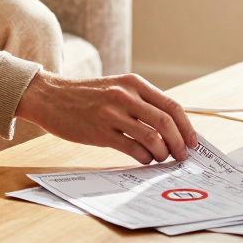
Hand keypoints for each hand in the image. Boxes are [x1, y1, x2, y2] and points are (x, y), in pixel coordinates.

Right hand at [14, 70, 198, 164]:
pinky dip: (144, 158)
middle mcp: (125, 96)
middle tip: (181, 155)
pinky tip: (143, 159)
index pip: (171, 105)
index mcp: (133, 83)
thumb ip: (139, 101)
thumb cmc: (84, 95)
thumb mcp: (115, 87)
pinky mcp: (101, 132)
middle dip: (179, 143)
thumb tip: (169, 126)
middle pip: (166, 122)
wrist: (50, 96)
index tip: (192, 141)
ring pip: (152, 138)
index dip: (186, 126)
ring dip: (162, 153)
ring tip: (160, 158)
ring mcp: (112, 114)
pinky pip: (133, 149)